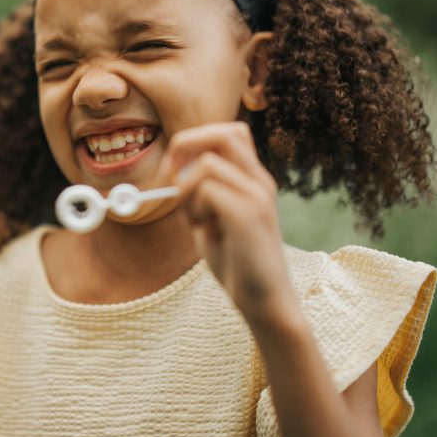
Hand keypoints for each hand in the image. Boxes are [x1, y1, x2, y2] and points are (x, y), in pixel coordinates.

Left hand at [159, 122, 296, 325]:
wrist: (266, 303)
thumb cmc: (238, 265)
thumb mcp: (215, 221)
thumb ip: (201, 195)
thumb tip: (172, 173)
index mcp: (254, 180)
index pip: (231, 133)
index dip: (197, 139)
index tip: (174, 167)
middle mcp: (260, 182)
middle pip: (223, 134)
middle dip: (187, 146)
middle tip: (171, 178)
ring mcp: (258, 196)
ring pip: (207, 163)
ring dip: (186, 189)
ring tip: (195, 220)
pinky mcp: (249, 215)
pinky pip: (206, 190)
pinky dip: (193, 208)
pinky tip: (204, 230)